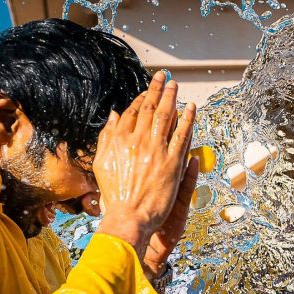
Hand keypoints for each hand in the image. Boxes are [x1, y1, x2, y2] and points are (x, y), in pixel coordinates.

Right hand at [93, 71, 195, 259]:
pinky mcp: (172, 162)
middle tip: (164, 77)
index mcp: (119, 141)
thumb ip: (107, 137)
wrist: (128, 216)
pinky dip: (187, 120)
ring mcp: (156, 151)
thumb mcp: (102, 163)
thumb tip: (114, 115)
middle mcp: (137, 141)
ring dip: (172, 98)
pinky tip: (191, 109)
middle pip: (150, 109)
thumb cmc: (114, 194)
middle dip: (157, 89)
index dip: (141, 98)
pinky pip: (182, 135)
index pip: (132, 112)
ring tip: (175, 86)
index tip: (148, 90)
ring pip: (166, 117)